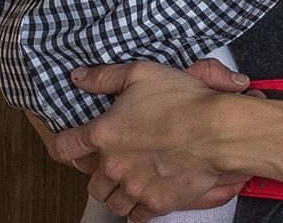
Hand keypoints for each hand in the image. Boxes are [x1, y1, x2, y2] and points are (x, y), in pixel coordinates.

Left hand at [50, 62, 252, 221]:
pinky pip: (135, 216)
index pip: (64, 148)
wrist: (218, 131)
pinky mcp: (154, 203)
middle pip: (91, 181)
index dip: (65, 145)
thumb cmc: (184, 101)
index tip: (73, 145)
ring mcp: (133, 188)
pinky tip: (147, 194)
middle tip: (119, 161)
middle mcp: (112, 166)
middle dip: (103, 172)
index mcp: (103, 134)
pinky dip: (138, 208)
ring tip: (133, 181)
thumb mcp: (143, 74)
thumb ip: (106, 77)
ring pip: (111, 202)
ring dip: (118, 193)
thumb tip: (78, 77)